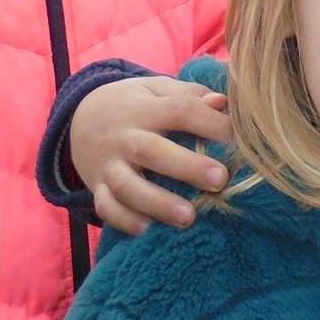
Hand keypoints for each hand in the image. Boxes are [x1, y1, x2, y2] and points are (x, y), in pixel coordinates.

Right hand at [69, 77, 233, 235]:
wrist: (79, 116)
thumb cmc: (135, 105)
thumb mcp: (156, 90)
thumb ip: (189, 95)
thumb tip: (223, 103)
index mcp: (144, 108)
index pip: (179, 110)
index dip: (211, 123)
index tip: (240, 140)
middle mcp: (124, 137)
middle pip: (151, 150)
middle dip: (185, 166)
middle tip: (220, 180)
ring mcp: (108, 165)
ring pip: (126, 186)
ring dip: (156, 202)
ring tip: (188, 217)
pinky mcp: (97, 187)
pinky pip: (106, 207)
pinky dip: (124, 220)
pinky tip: (147, 230)